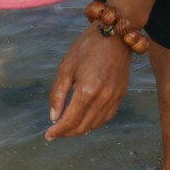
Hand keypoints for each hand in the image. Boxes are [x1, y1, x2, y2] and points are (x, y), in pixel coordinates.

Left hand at [45, 25, 131, 139]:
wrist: (114, 34)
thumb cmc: (87, 47)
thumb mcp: (65, 68)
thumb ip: (58, 95)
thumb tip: (54, 117)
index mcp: (87, 91)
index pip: (70, 121)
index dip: (57, 131)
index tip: (48, 135)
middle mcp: (102, 98)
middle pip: (82, 127)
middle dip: (66, 133)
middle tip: (55, 133)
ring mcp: (113, 98)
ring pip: (94, 125)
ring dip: (79, 131)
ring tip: (67, 129)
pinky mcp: (120, 95)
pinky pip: (106, 118)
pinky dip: (93, 124)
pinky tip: (84, 122)